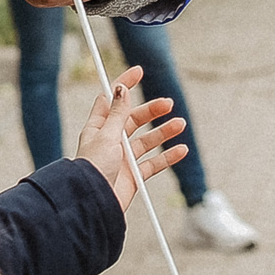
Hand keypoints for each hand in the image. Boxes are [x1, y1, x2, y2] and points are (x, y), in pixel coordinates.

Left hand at [76, 66, 186, 210]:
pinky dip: (168, 156)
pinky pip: (154, 163)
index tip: (139, 71)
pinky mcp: (133, 175)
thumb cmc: (93, 169)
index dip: (124, 85)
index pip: (111, 99)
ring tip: (180, 125)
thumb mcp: (106, 136)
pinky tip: (180, 150)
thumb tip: (121, 88)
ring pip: (147, 140)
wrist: (93, 203)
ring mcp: (123, 158)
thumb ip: (118, 113)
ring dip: (164, 132)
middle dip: (151, 110)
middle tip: (168, 104)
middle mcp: (111, 141)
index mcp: (98, 127)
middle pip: (134, 119)